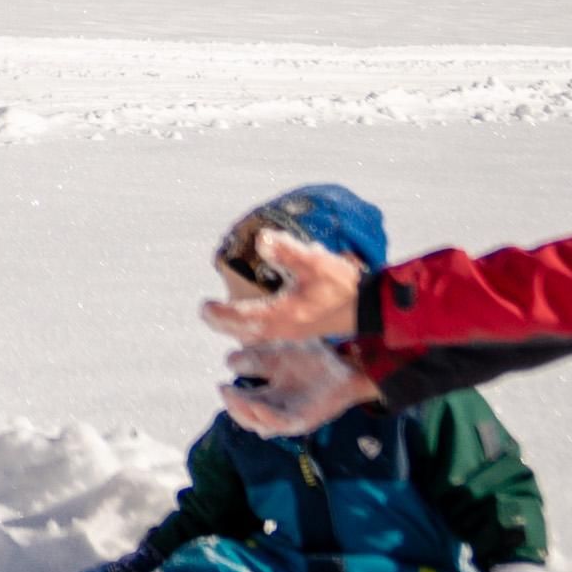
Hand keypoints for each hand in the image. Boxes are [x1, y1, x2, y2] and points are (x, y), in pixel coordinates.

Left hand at [197, 225, 365, 345]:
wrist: (369, 308)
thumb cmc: (341, 285)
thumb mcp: (315, 262)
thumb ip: (287, 251)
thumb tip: (261, 239)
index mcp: (282, 314)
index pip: (241, 316)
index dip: (220, 312)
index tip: (203, 305)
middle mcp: (283, 327)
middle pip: (244, 330)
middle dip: (224, 322)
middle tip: (206, 313)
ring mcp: (293, 332)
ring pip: (256, 333)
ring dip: (238, 326)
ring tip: (222, 316)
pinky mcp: (302, 330)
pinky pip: (269, 333)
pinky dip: (255, 326)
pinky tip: (252, 318)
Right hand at [216, 343, 371, 438]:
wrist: (347, 365)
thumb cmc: (314, 357)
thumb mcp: (279, 352)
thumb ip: (256, 356)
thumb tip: (230, 361)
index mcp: (268, 393)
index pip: (242, 397)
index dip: (231, 391)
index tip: (227, 373)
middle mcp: (275, 406)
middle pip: (245, 413)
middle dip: (232, 404)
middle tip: (224, 389)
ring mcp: (287, 415)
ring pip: (257, 422)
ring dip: (242, 411)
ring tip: (232, 396)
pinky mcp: (302, 420)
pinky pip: (279, 423)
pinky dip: (265, 417)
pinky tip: (256, 405)